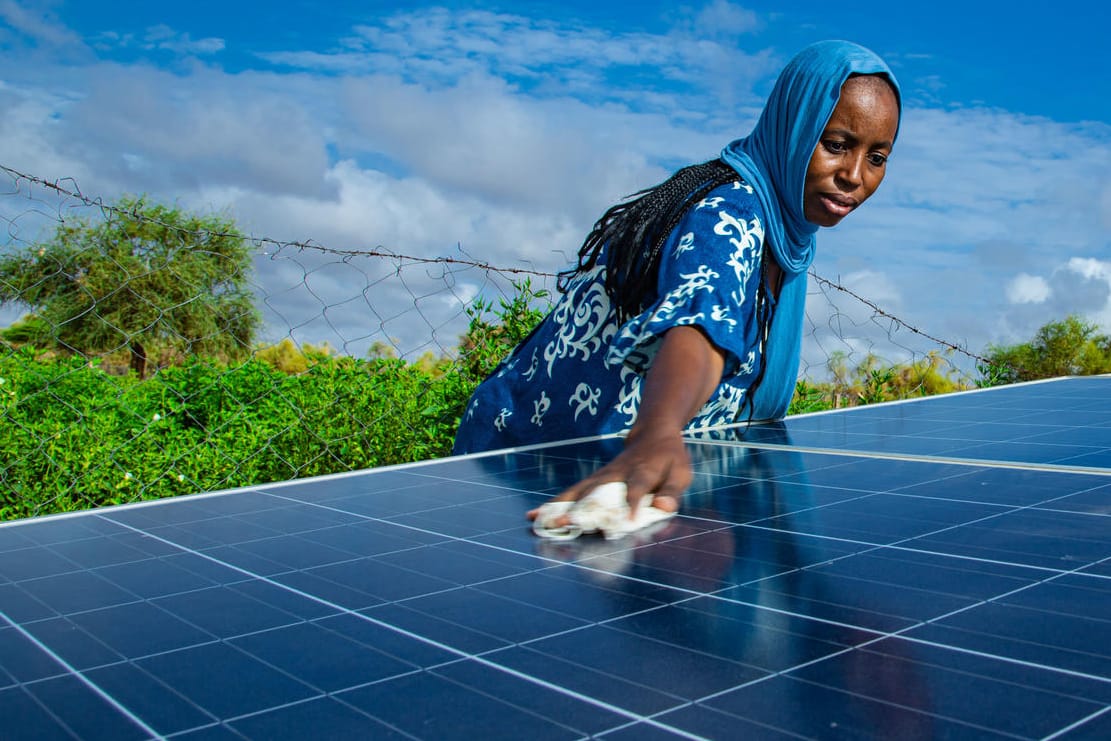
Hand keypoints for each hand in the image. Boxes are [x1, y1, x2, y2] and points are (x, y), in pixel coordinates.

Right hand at [526, 426, 688, 521]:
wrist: (652, 434)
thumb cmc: (669, 458)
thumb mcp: (681, 473)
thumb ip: (672, 491)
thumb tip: (664, 507)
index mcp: (642, 471)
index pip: (637, 488)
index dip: (633, 504)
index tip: (626, 522)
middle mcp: (617, 474)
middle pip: (597, 491)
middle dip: (581, 508)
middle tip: (564, 522)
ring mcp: (601, 477)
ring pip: (578, 493)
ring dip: (558, 507)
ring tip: (538, 521)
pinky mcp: (592, 481)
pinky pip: (572, 494)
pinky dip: (554, 504)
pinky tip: (535, 515)